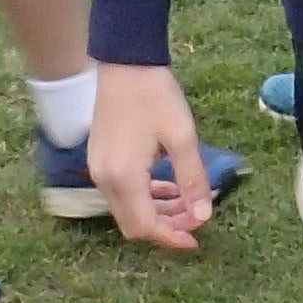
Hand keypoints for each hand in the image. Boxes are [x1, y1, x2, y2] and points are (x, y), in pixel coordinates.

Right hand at [88, 63, 214, 249]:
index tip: (197, 239)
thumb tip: (203, 215)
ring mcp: (98, 170)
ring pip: (128, 210)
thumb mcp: (181, 137)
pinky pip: (122, 193)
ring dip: (157, 213)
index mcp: (123, 177)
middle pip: (133, 224)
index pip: (145, 226)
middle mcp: (104, 179)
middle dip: (166, 228)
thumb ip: (192, 179)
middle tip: (197, 219)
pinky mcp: (100, 160)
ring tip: (188, 204)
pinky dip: (145, 197)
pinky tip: (168, 187)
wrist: (125, 62)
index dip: (171, 238)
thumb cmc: (156, 96)